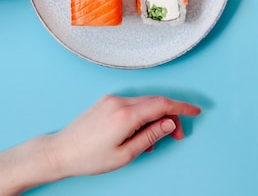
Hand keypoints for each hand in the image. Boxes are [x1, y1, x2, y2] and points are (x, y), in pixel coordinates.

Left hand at [48, 95, 200, 177]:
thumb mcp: (125, 154)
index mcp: (125, 115)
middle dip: (170, 116)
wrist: (61, 151)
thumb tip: (169, 123)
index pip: (162, 104)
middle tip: (177, 136)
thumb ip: (150, 136)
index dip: (181, 108)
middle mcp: (118, 102)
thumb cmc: (89, 158)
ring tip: (153, 142)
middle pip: (155, 102)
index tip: (196, 112)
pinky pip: (131, 104)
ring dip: (155, 118)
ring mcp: (111, 100)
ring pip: (144, 103)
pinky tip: (140, 135)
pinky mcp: (106, 102)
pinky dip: (142, 116)